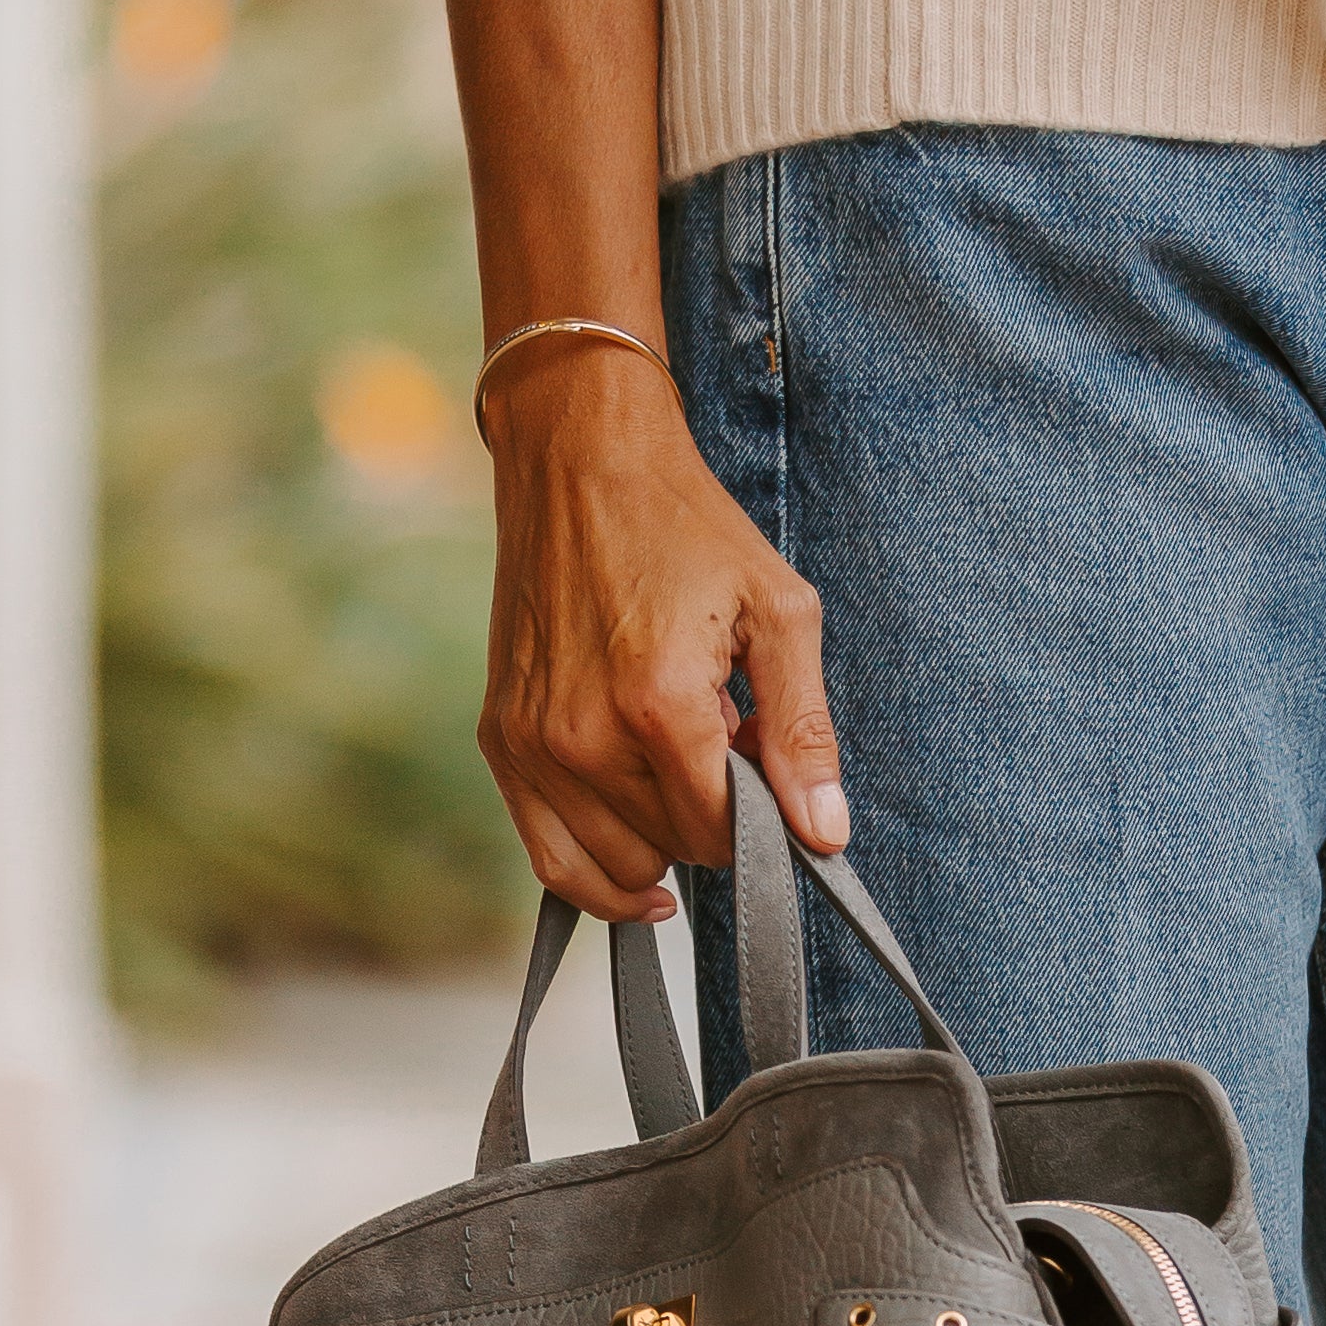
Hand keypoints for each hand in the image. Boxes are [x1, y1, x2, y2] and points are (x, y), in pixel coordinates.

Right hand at [478, 343, 847, 917]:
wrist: (578, 457)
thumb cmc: (686, 525)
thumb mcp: (778, 611)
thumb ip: (804, 731)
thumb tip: (824, 836)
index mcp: (658, 705)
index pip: (721, 832)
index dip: (758, 812)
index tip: (756, 751)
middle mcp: (583, 738)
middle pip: (672, 851)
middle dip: (707, 815)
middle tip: (713, 738)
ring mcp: (532, 745)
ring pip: (616, 867)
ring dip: (657, 836)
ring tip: (666, 755)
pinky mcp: (500, 741)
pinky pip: (551, 856)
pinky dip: (598, 868)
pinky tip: (637, 851)